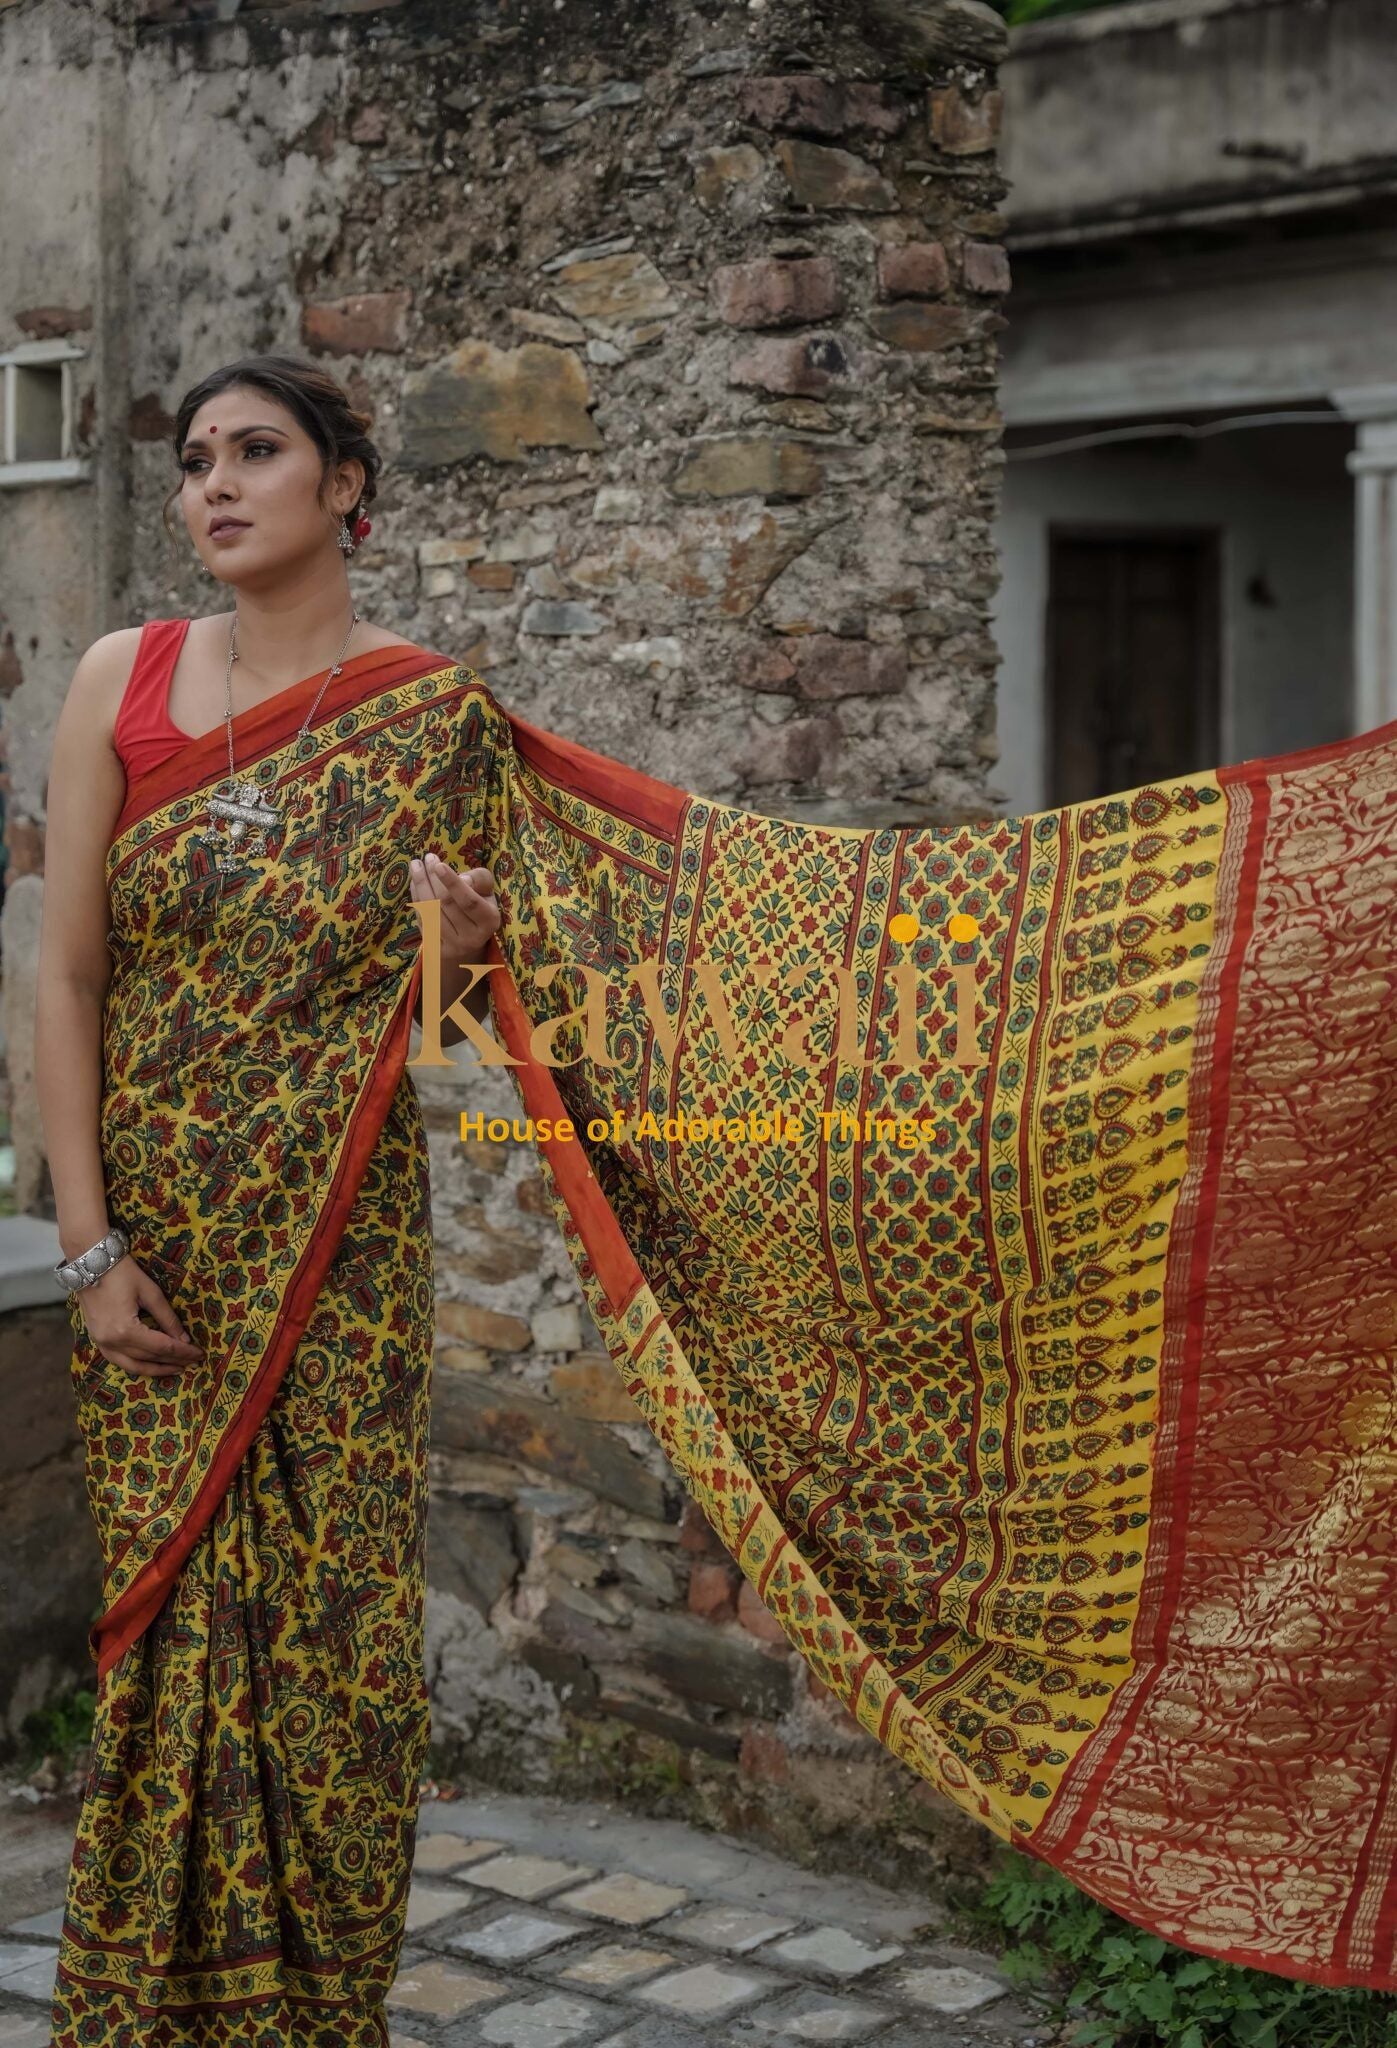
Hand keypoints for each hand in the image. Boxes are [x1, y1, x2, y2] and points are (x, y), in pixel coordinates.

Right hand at [74, 1256, 204, 1380]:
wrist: (90, 1263)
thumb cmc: (123, 1273)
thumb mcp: (151, 1293)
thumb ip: (168, 1318)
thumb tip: (184, 1339)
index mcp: (126, 1331)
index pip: (162, 1347)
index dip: (183, 1352)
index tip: (200, 1354)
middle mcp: (112, 1343)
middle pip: (150, 1357)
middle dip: (174, 1360)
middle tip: (194, 1360)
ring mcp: (102, 1343)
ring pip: (133, 1365)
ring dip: (156, 1369)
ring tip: (177, 1368)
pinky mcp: (97, 1340)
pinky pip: (119, 1361)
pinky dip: (137, 1365)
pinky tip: (151, 1364)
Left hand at [409, 853, 500, 962]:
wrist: (471, 940)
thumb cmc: (480, 906)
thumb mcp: (487, 890)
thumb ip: (479, 879)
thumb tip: (462, 879)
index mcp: (489, 921)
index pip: (469, 901)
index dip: (453, 883)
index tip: (438, 865)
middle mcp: (472, 938)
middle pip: (446, 904)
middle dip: (432, 878)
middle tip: (426, 858)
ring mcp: (453, 946)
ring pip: (430, 911)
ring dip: (420, 886)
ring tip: (416, 866)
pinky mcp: (436, 949)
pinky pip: (422, 920)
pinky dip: (416, 899)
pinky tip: (414, 883)